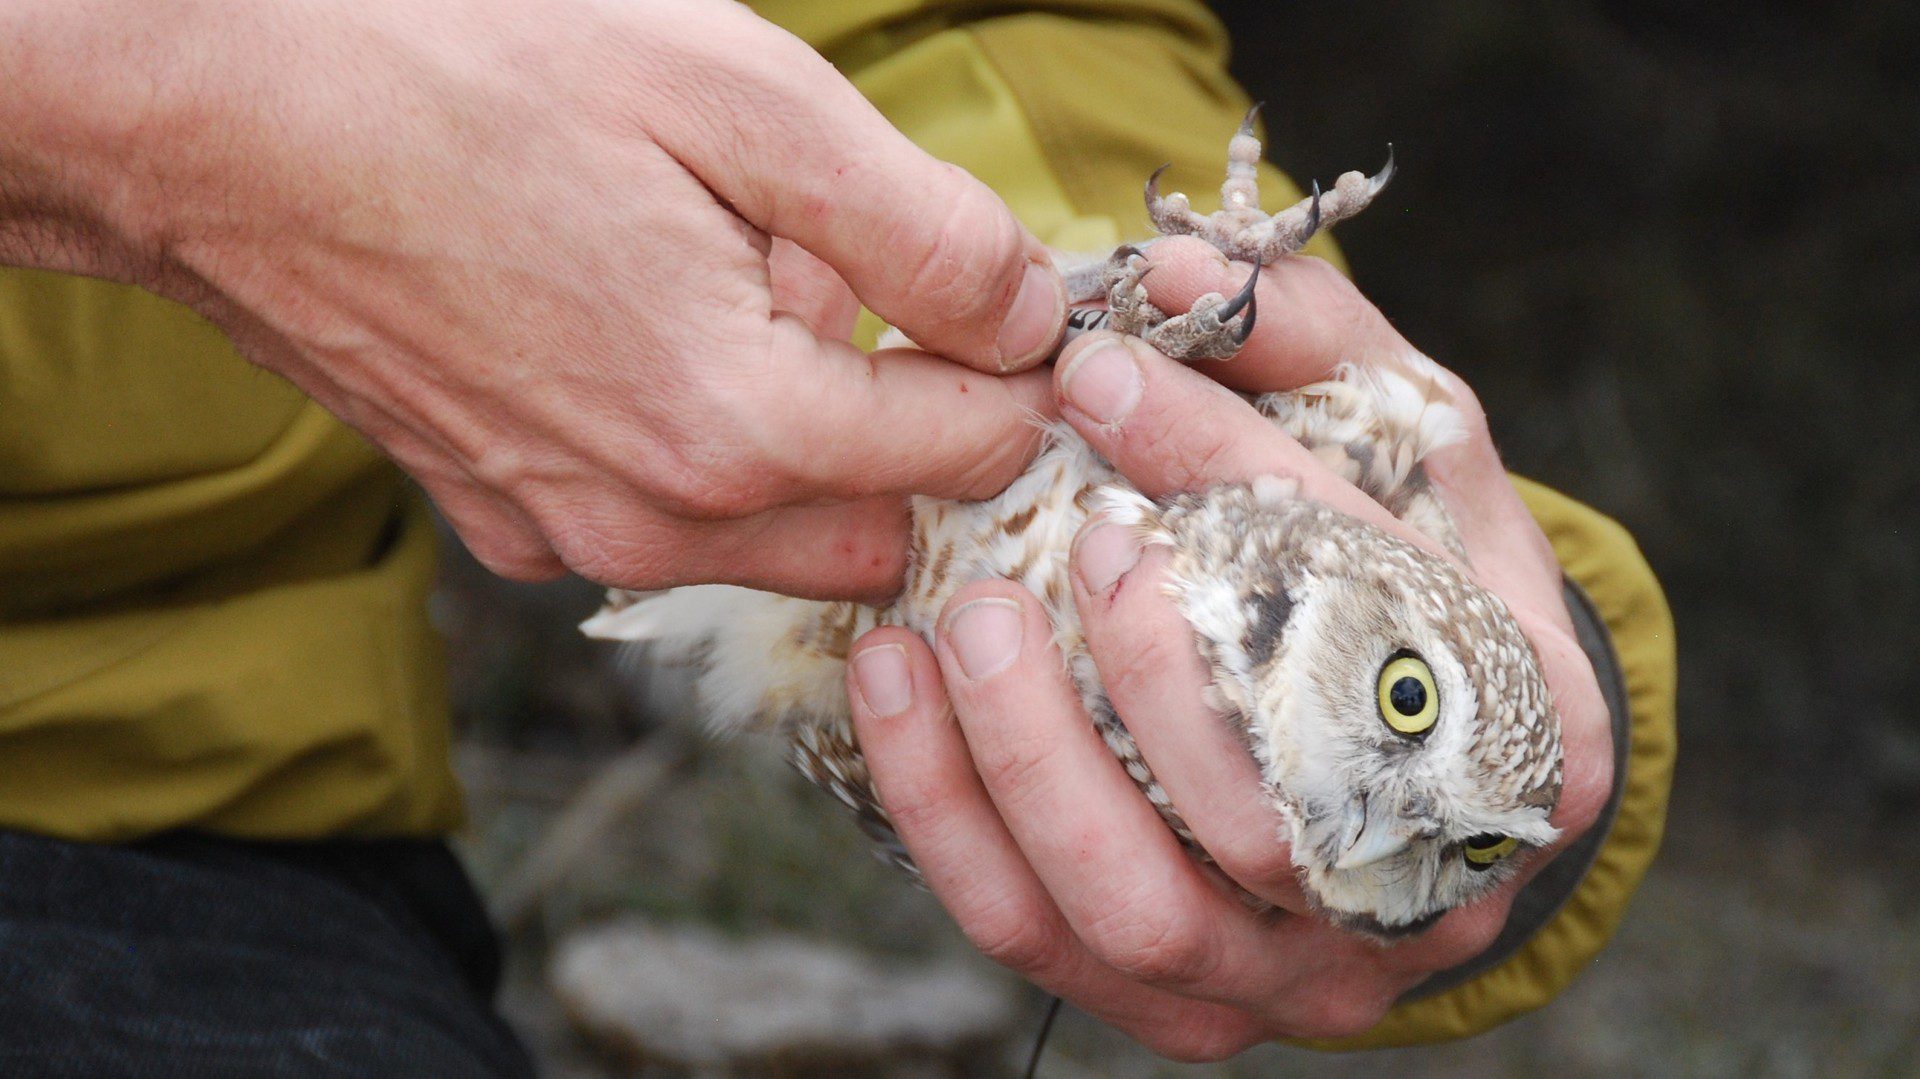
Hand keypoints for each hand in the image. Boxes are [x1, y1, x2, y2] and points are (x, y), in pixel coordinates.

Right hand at [0, 0, 1064, 599]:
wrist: (221, 114)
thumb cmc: (471, 71)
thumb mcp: (743, 98)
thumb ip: (922, 230)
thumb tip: (1033, 319)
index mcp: (739, 425)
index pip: (976, 451)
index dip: (1019, 370)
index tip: (1002, 297)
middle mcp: (660, 521)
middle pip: (890, 522)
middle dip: (919, 424)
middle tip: (866, 287)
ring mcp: (571, 534)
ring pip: (780, 539)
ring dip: (813, 444)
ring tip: (746, 290)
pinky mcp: (506, 520)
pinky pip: (667, 525)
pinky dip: (706, 456)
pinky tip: (649, 331)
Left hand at [843, 238, 1611, 1056]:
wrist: (1400, 760)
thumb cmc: (1402, 576)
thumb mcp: (1404, 448)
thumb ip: (1320, 355)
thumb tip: (1178, 265)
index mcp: (1527, 735)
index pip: (1381, 615)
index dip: (1238, 482)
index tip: (1105, 373)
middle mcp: (1420, 884)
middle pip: (1268, 812)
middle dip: (1146, 669)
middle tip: (1060, 534)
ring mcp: (1292, 968)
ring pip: (1137, 906)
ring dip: (1024, 759)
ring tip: (950, 619)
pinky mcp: (1175, 1004)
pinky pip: (1033, 935)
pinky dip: (945, 815)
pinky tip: (892, 684)